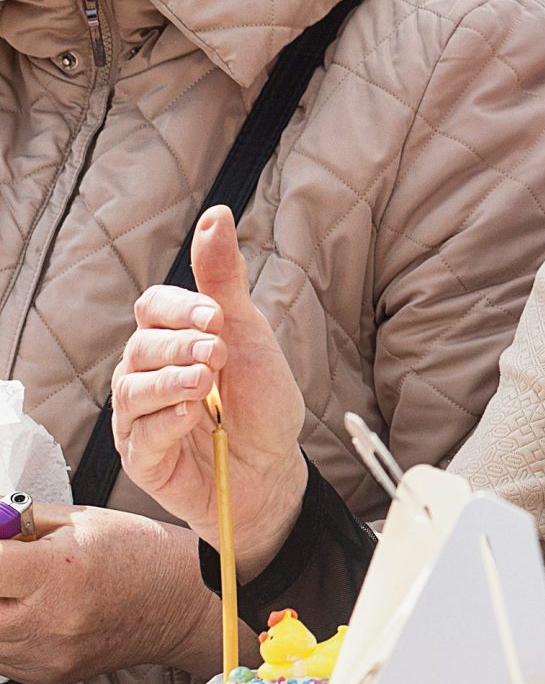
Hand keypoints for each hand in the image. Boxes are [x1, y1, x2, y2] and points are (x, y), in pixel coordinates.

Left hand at [0, 510, 215, 683]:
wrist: (178, 602)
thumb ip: (19, 522)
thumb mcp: (80, 520)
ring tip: (24, 588)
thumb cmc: (139, 555)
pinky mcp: (46, 675)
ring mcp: (46, 655)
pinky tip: (33, 611)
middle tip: (10, 569)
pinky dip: (7, 631)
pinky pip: (2, 656)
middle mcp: (48, 621)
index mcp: (56, 573)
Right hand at [116, 205, 307, 573]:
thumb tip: (215, 214)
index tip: (215, 316)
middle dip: (181, 346)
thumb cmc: (260, 400)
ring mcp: (139, 417)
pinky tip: (194, 417)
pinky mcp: (141, 457)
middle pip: (141, 346)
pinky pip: (138, 435)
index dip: (179, 308)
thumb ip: (224, 279)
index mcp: (170, 338)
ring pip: (131, 389)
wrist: (274, 468)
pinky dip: (166, 422)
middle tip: (219, 355)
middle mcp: (146, 373)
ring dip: (170, 382)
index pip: (153, 307)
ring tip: (206, 384)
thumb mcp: (249, 333)